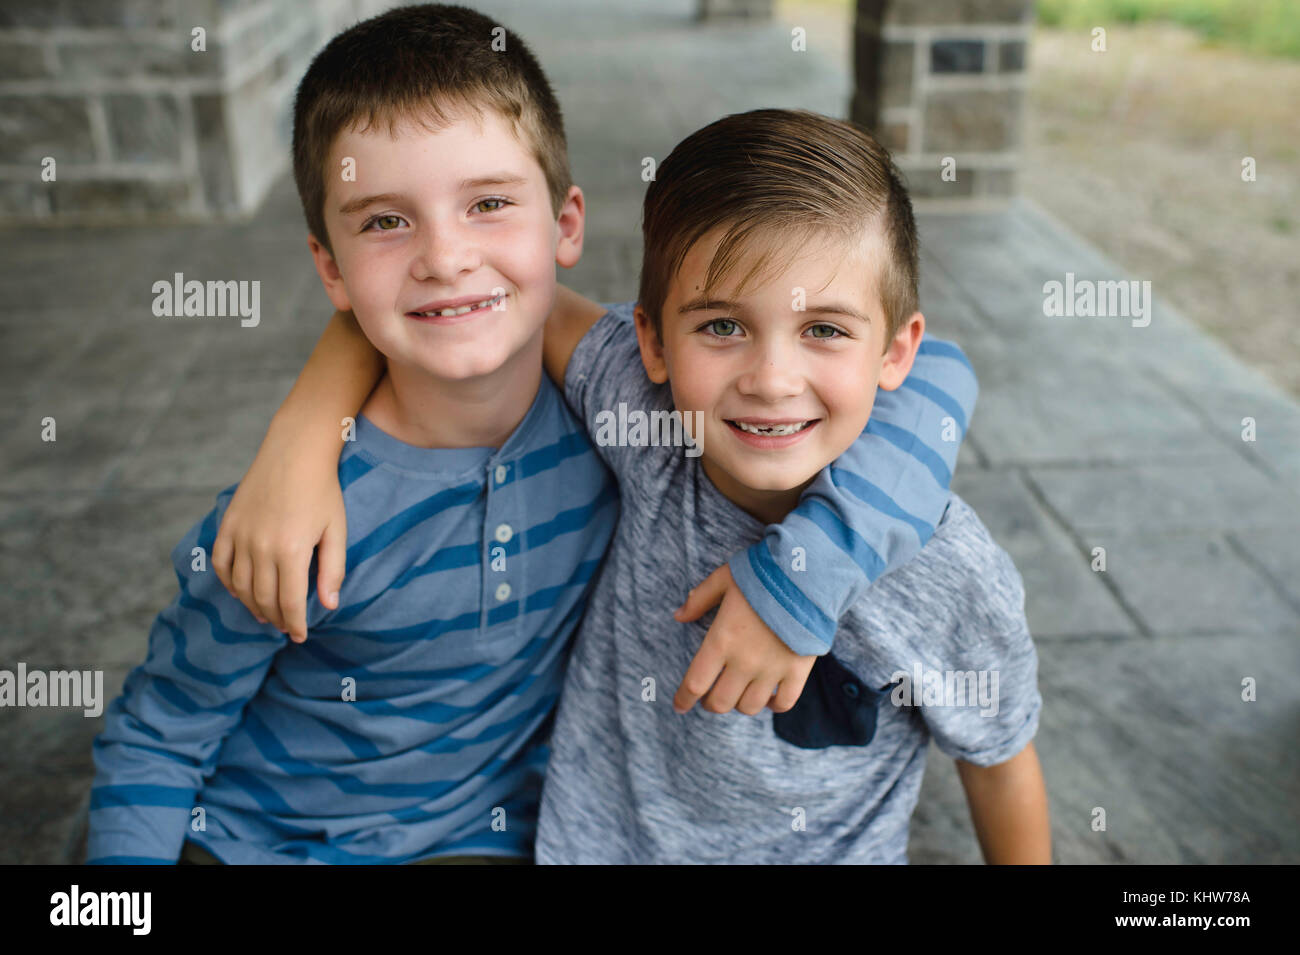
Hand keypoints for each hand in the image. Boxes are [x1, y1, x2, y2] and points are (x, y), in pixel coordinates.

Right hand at [211, 417, 347, 642]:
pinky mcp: (228, 524)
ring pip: (240, 586)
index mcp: (291, 551)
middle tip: (286, 627)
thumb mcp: (336, 531)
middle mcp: (261, 547)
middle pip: (263, 598)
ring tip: (266, 615)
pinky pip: (221, 563)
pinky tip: (241, 591)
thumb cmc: (323, 491)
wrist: (295, 451)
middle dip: (276, 618)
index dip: (295, 625)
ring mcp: (240, 536)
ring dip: (252, 605)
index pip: (289, 603)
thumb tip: (329, 605)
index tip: (300, 636)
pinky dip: (229, 582)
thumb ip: (333, 570)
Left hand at [672, 564, 816, 715]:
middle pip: (720, 702)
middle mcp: (745, 661)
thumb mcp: (723, 579)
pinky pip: (784, 703)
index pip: (695, 684)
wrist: (807, 576)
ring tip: (737, 694)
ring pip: (749, 706)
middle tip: (709, 698)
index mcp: (722, 641)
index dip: (683, 699)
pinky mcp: (798, 671)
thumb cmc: (762, 574)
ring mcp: (772, 669)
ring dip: (738, 704)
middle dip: (710, 704)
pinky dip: (773, 705)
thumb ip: (699, 599)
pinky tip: (768, 697)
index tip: (679, 705)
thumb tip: (678, 616)